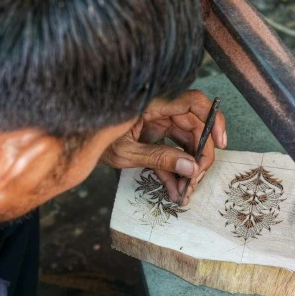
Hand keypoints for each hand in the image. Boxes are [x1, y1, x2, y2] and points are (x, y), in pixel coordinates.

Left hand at [100, 90, 226, 204]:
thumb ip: (159, 159)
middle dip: (199, 156)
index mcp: (154, 104)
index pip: (193, 103)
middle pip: (194, 128)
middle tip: (197, 180)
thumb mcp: (127, 152)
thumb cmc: (93, 137)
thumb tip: (190, 168)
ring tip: (186, 192)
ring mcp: (156, 123)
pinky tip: (175, 191)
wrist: (73, 141)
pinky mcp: (152, 136)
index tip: (221, 143)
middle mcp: (160, 110)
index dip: (213, 120)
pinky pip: (170, 152)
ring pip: (185, 144)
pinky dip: (173, 172)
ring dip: (187, 169)